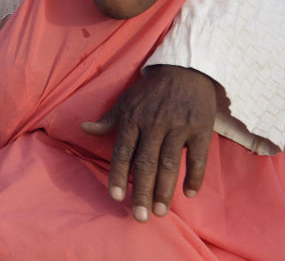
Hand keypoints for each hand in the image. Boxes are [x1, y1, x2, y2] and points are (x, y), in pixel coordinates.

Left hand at [81, 65, 215, 221]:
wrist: (185, 68)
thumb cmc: (151, 89)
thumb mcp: (126, 100)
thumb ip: (108, 120)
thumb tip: (83, 129)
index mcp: (134, 118)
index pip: (123, 151)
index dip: (119, 175)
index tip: (116, 197)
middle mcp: (155, 124)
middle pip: (146, 163)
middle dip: (143, 192)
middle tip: (141, 217)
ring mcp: (179, 127)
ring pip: (170, 164)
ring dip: (165, 190)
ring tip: (160, 212)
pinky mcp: (201, 128)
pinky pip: (198, 157)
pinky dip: (194, 176)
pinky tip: (189, 193)